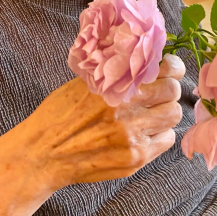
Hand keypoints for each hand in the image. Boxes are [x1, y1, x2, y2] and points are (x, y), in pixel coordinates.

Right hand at [18, 54, 185, 189]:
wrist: (43, 153)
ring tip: (150, 112)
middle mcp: (128, 109)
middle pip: (173, 92)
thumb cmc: (60, 113)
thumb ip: (116, 71)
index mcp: (115, 85)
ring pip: (173, 116)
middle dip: (167, 89)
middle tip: (157, 92)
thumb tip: (145, 57)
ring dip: (165, 112)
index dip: (171, 67)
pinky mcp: (135, 158)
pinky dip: (159, 134)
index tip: (168, 68)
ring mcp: (134, 135)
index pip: (165, 70)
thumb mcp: (85, 81)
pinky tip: (143, 132)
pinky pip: (166, 140)